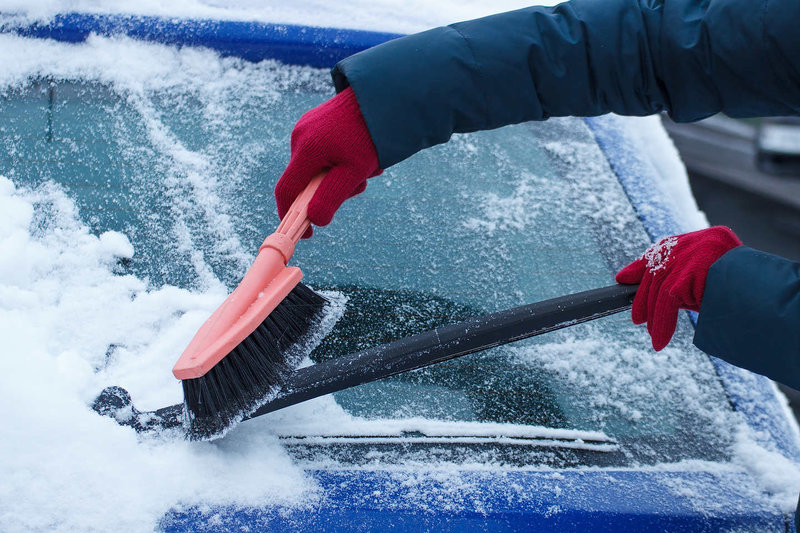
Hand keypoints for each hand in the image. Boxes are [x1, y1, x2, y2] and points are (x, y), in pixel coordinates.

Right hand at [275, 87, 381, 236]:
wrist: (383, 95)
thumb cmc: (370, 134)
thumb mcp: (354, 172)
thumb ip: (330, 197)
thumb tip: (314, 220)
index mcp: (305, 149)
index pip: (286, 191)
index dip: (291, 215)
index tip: (307, 232)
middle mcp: (300, 136)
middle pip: (306, 180)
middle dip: (331, 189)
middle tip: (360, 183)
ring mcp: (307, 127)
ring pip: (318, 167)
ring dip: (342, 175)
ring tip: (368, 164)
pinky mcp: (317, 122)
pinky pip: (324, 151)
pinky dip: (341, 160)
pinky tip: (362, 151)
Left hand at [615, 226, 741, 350]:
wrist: (764, 294)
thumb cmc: (740, 293)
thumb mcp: (709, 281)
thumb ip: (685, 282)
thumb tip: (654, 300)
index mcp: (700, 241)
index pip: (662, 250)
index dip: (641, 266)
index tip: (625, 278)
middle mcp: (693, 243)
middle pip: (657, 272)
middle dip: (644, 298)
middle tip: (638, 319)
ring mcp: (689, 254)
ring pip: (660, 289)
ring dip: (654, 316)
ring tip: (653, 335)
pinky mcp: (687, 271)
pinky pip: (667, 301)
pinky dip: (662, 323)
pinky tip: (659, 339)